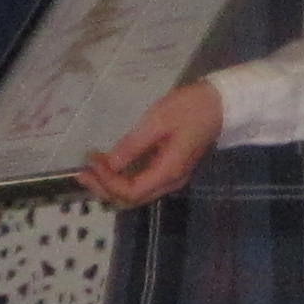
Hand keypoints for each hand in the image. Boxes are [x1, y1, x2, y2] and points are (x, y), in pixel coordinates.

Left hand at [78, 79, 219, 208]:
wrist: (220, 104)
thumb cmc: (190, 108)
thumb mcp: (158, 121)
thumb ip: (133, 145)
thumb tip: (110, 165)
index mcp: (168, 172)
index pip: (130, 192)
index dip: (107, 181)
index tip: (92, 161)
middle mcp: (169, 181)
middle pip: (131, 199)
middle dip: (104, 188)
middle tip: (83, 171)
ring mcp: (170, 177)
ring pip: (136, 194)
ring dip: (111, 185)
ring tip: (92, 169)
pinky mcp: (169, 169)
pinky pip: (142, 182)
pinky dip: (123, 178)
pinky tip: (110, 165)